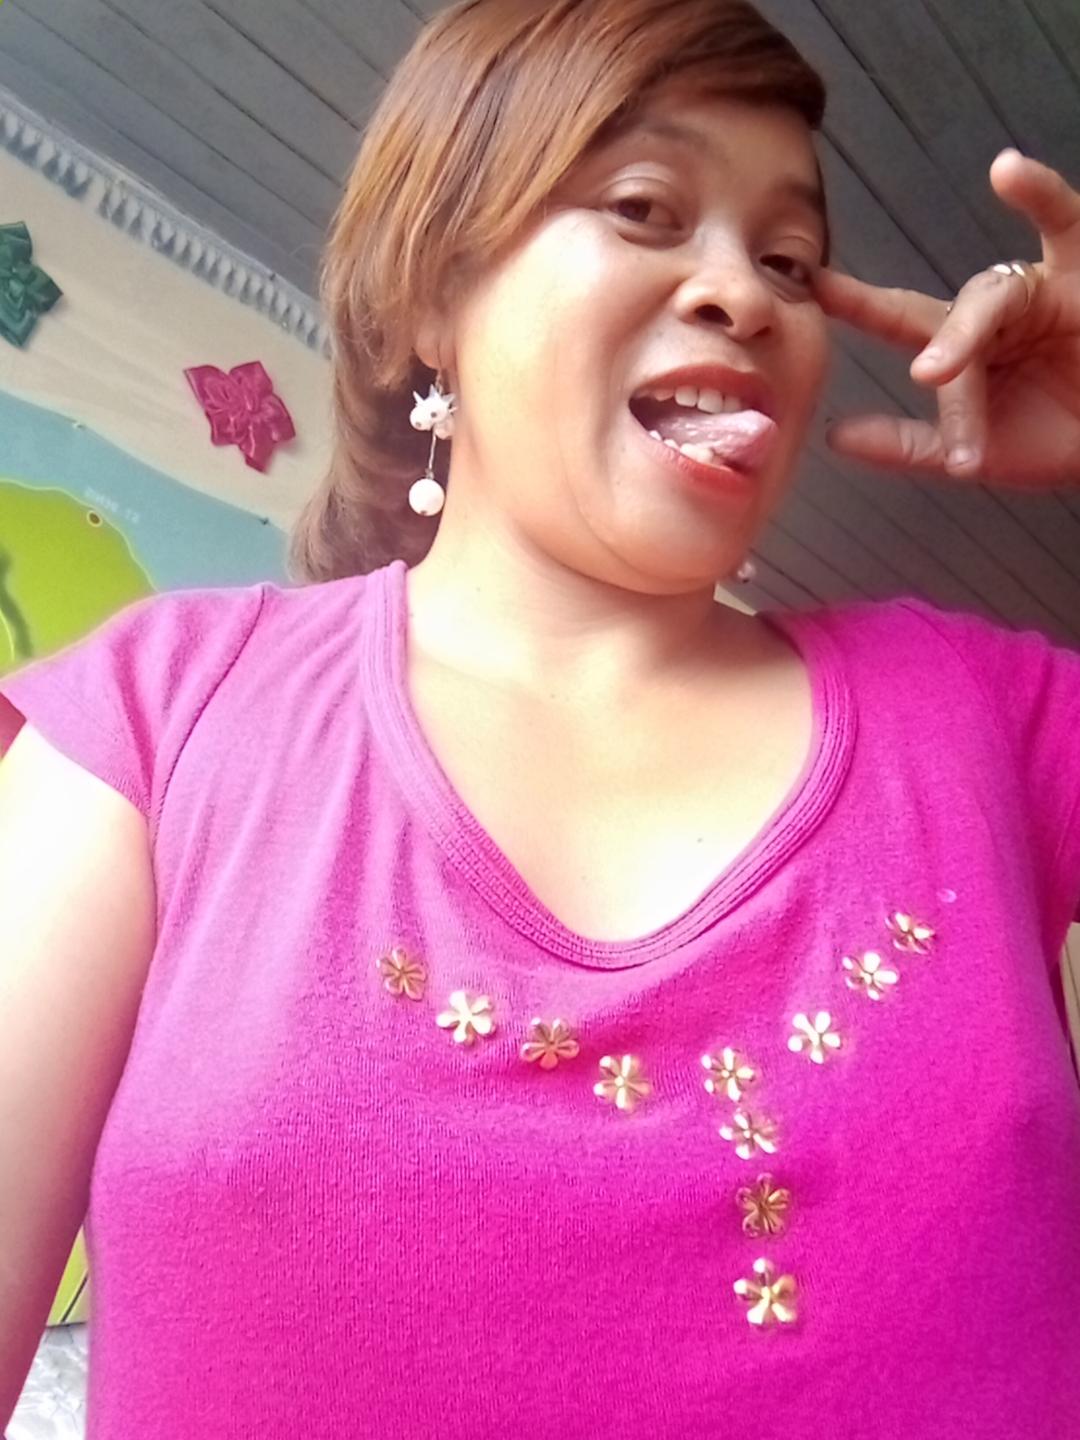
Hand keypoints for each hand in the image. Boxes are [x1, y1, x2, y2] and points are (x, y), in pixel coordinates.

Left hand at [814, 149, 1079, 489]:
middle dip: (940, 346)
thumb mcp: (970, 454)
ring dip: (972, 331)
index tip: (812, 284)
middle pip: (949, 318)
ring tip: (950, 369)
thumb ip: (905, 446)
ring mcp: (1036, 289)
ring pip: (992, 296)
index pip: (901, 320)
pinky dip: (1038, 192)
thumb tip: (835, 435)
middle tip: (929, 376)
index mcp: (962, 348)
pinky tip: (1007, 170)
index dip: (860, 303)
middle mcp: (993, 313)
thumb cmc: (1055, 439)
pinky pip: (1065, 221)